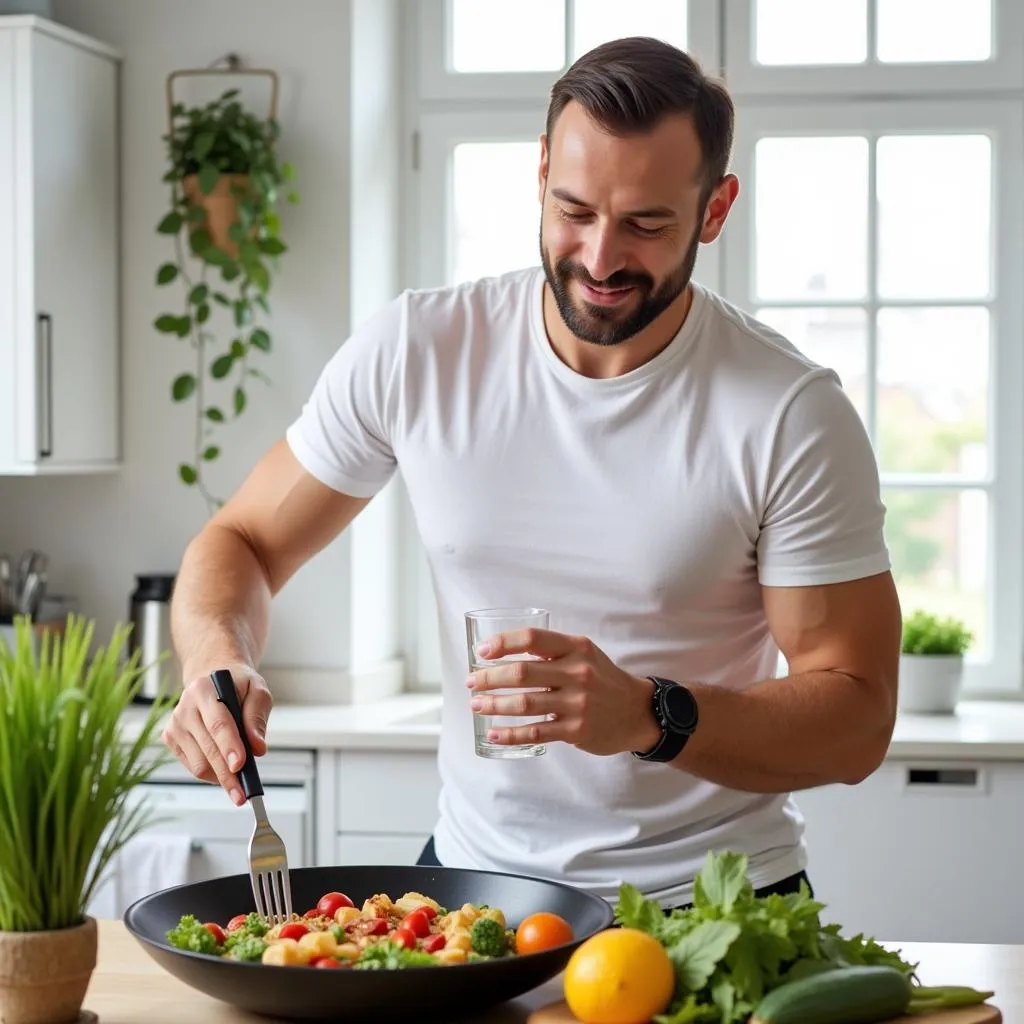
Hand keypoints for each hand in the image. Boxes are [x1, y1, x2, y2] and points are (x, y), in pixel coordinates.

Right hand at [161, 662, 272, 805]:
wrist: (212, 676)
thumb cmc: (238, 685)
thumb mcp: (257, 690)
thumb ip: (257, 717)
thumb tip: (258, 748)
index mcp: (204, 689)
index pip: (218, 723)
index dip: (230, 746)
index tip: (241, 765)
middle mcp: (185, 707)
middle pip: (208, 749)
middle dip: (228, 775)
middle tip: (244, 794)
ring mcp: (175, 724)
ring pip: (199, 764)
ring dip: (221, 777)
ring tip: (240, 781)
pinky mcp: (171, 738)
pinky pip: (193, 766)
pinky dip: (212, 773)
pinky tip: (225, 767)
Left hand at [466, 629, 660, 755]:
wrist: (637, 711)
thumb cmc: (602, 678)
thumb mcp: (584, 653)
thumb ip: (551, 649)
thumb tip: (501, 652)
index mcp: (576, 647)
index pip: (533, 638)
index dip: (503, 643)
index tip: (482, 652)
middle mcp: (577, 672)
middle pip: (522, 672)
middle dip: (489, 678)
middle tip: (472, 682)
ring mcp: (577, 703)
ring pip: (524, 703)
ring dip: (494, 704)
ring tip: (476, 705)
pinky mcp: (576, 730)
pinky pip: (535, 732)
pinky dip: (510, 734)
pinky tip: (494, 733)